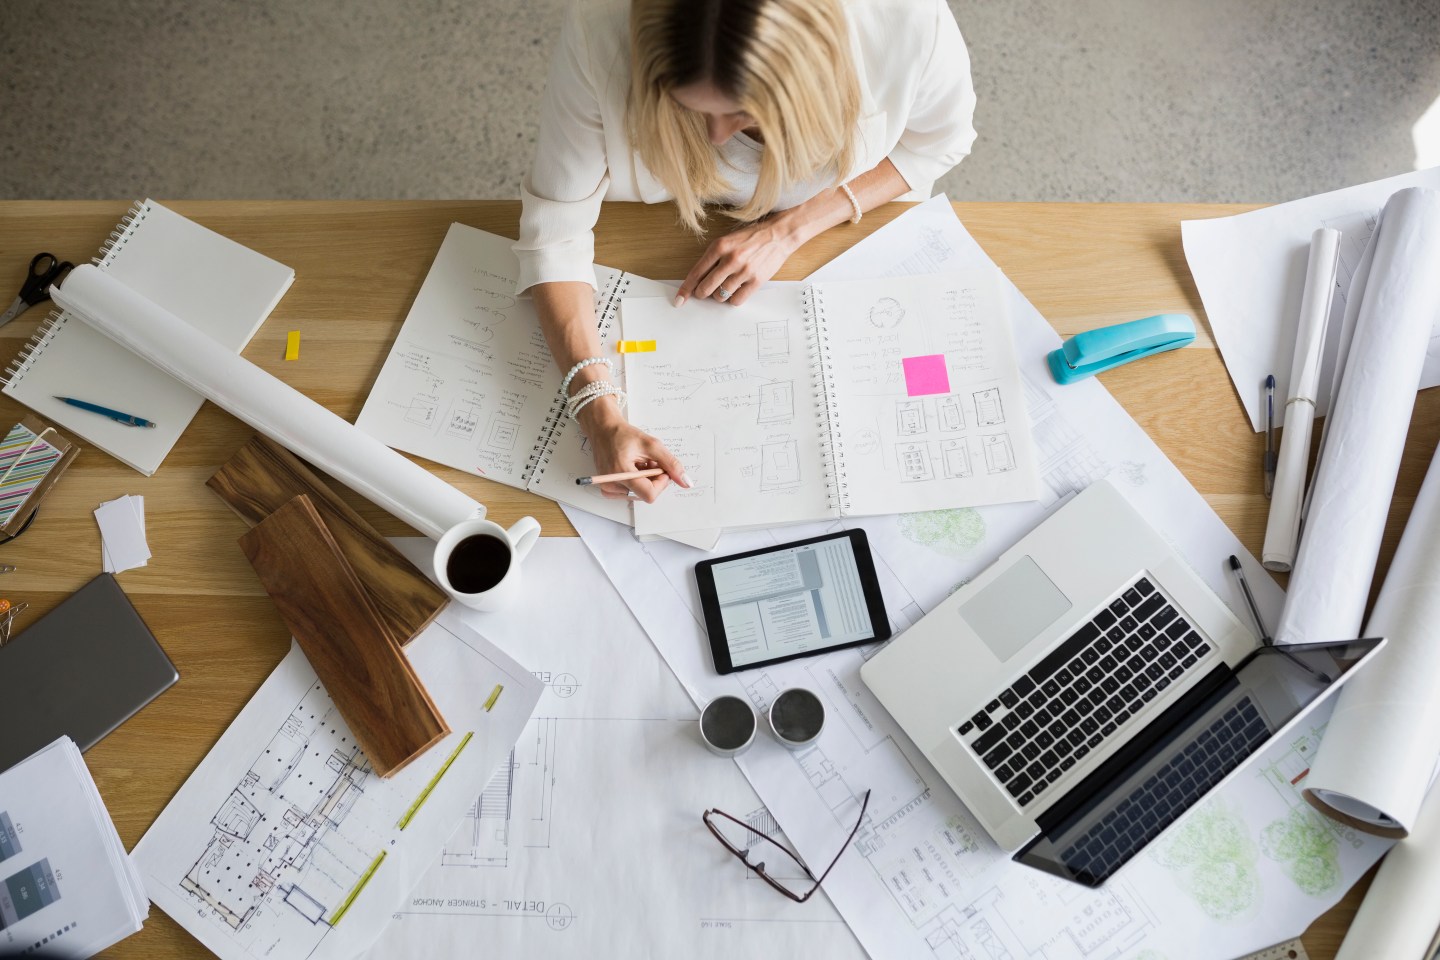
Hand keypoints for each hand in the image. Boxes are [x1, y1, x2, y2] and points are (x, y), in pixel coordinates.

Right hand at [581, 401, 688, 502]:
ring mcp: (608, 489)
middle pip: (645, 494)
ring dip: (645, 480)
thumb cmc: (623, 435)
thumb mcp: (652, 445)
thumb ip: (670, 464)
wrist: (603, 430)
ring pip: (639, 494)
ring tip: (639, 463)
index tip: (662, 469)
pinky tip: (633, 469)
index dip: (661, 483)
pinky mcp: (607, 489)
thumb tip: (686, 482)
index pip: (650, 494)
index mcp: (621, 473)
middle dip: (653, 479)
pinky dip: (636, 482)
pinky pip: (630, 493)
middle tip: (649, 461)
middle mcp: (611, 485)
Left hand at [676, 215, 800, 306]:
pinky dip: (733, 298)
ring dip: (719, 295)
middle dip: (702, 293)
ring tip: (726, 285)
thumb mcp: (727, 241)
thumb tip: (698, 280)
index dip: (686, 289)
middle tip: (704, 292)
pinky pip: (736, 300)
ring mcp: (744, 271)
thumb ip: (712, 259)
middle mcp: (731, 259)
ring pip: (720, 296)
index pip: (696, 273)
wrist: (778, 234)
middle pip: (706, 288)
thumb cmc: (751, 238)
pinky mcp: (756, 281)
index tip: (680, 299)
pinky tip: (736, 289)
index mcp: (720, 247)